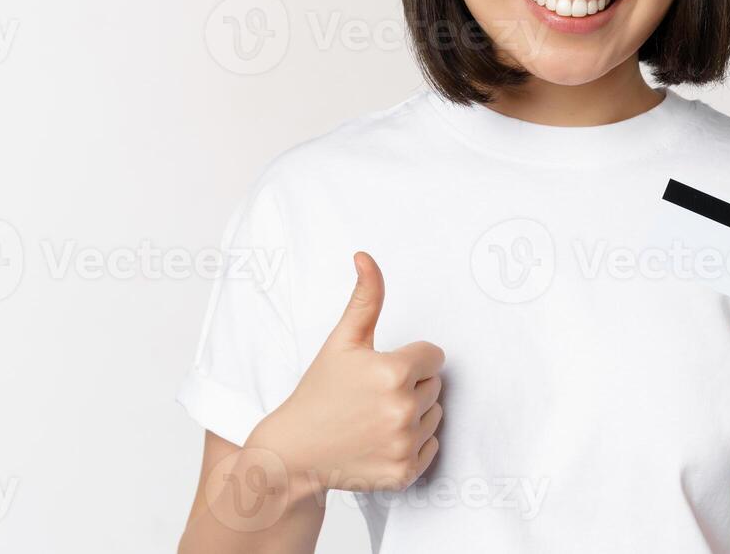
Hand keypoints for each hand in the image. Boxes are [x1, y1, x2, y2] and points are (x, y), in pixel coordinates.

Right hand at [249, 251, 444, 497]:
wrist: (294, 453)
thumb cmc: (318, 393)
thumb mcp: (341, 341)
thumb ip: (365, 298)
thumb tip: (366, 257)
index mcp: (394, 373)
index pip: (434, 355)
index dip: (409, 359)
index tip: (381, 369)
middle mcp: (404, 410)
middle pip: (435, 385)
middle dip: (411, 385)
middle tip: (373, 395)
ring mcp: (405, 445)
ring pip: (435, 414)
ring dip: (414, 414)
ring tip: (375, 417)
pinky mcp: (405, 473)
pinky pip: (431, 447)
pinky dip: (412, 444)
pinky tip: (380, 441)